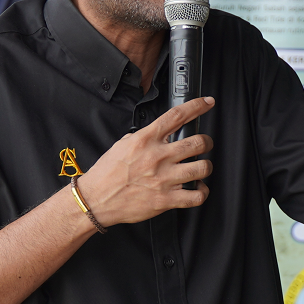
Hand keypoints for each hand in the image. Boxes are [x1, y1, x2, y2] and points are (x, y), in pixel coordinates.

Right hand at [75, 97, 214, 226]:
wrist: (97, 200)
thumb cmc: (107, 174)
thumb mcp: (121, 145)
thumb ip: (141, 137)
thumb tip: (155, 134)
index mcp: (146, 140)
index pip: (177, 116)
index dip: (197, 106)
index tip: (207, 103)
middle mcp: (158, 157)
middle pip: (197, 142)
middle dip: (206, 142)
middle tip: (204, 144)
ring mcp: (164, 179)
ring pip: (202, 168)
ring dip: (205, 166)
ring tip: (201, 167)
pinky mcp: (166, 199)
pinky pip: (196, 196)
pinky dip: (201, 192)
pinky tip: (197, 189)